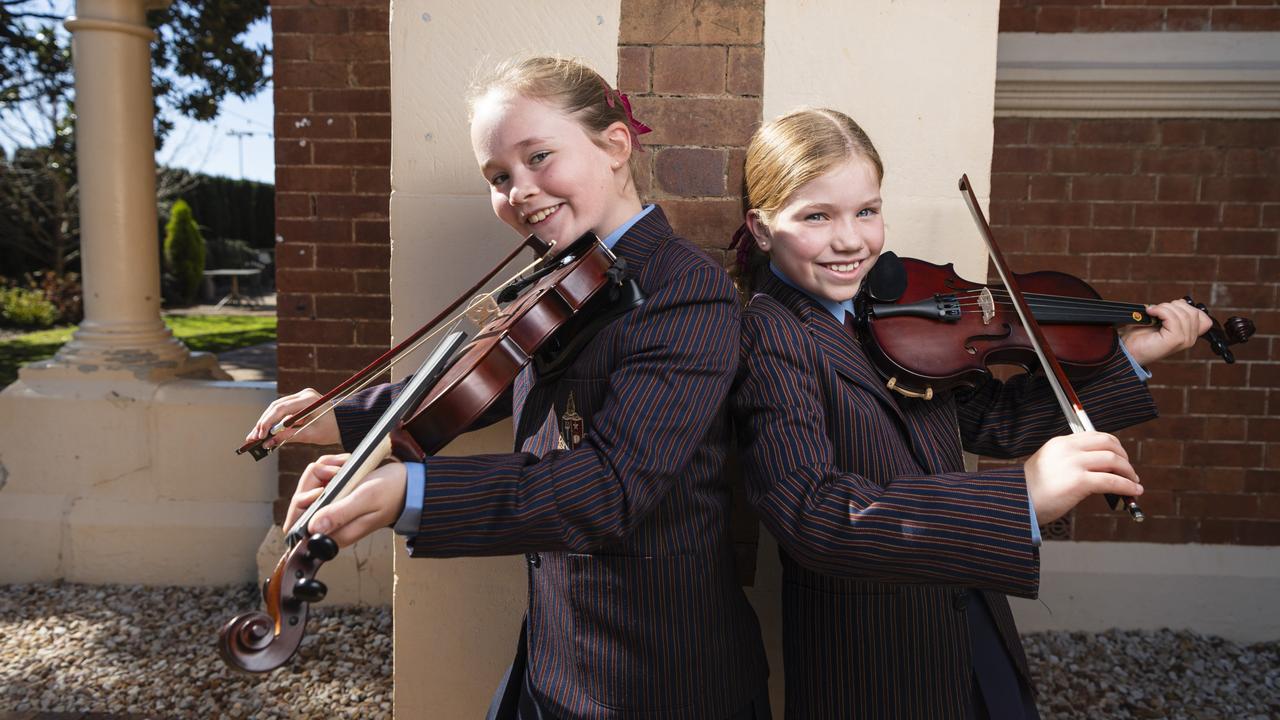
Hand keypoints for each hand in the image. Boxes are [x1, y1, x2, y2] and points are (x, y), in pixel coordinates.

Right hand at [247, 387, 339, 448]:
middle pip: (276, 407)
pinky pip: (282, 412)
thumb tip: (268, 443)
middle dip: (263, 424)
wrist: (346, 424)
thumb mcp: (311, 435)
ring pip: (276, 409)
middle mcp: (303, 395)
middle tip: (252, 438)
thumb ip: (289, 437)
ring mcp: (301, 397)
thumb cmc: (332, 430)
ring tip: (254, 437)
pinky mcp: (299, 403)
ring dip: (265, 423)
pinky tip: (264, 433)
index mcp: (308, 399)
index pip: (281, 408)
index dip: (267, 422)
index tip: (259, 435)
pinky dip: (273, 423)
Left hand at [286, 455, 407, 547]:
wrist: (410, 482)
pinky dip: (331, 467)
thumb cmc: (392, 491)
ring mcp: (335, 509)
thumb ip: (339, 513)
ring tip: (345, 465)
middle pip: (302, 502)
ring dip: (324, 470)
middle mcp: (333, 525)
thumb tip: (313, 528)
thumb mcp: (366, 498)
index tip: (323, 488)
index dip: (304, 503)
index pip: (300, 526)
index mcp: (338, 533)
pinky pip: (322, 479)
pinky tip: (346, 464)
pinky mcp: (338, 497)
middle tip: (337, 471)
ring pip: (311, 486)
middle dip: (315, 480)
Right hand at [1025, 432, 1142, 524]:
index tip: (1120, 459)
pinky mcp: (1079, 481)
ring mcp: (1073, 464)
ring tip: (1133, 484)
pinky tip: (1133, 492)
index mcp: (1059, 443)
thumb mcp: (1048, 466)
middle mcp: (1067, 449)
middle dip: (1124, 457)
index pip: (1095, 436)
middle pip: (1108, 443)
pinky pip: (1112, 481)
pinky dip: (1127, 486)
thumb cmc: (1031, 491)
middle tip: (1129, 471)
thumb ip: (1070, 462)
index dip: (1114, 446)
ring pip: (1113, 460)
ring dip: (1129, 472)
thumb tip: (1099, 471)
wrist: (1017, 504)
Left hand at [1120, 299, 1212, 367]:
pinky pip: (1173, 317)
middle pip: (1193, 312)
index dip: (1188, 308)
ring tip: (1152, 312)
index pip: (1204, 319)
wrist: (1128, 348)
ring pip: (1183, 313)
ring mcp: (1184, 341)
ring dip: (1164, 308)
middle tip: (1157, 310)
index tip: (1171, 309)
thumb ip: (1176, 313)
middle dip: (1173, 305)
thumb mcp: (1163, 320)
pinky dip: (1160, 311)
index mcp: (1189, 335)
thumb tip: (1181, 301)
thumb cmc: (1141, 334)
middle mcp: (1190, 339)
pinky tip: (1150, 313)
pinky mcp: (1175, 340)